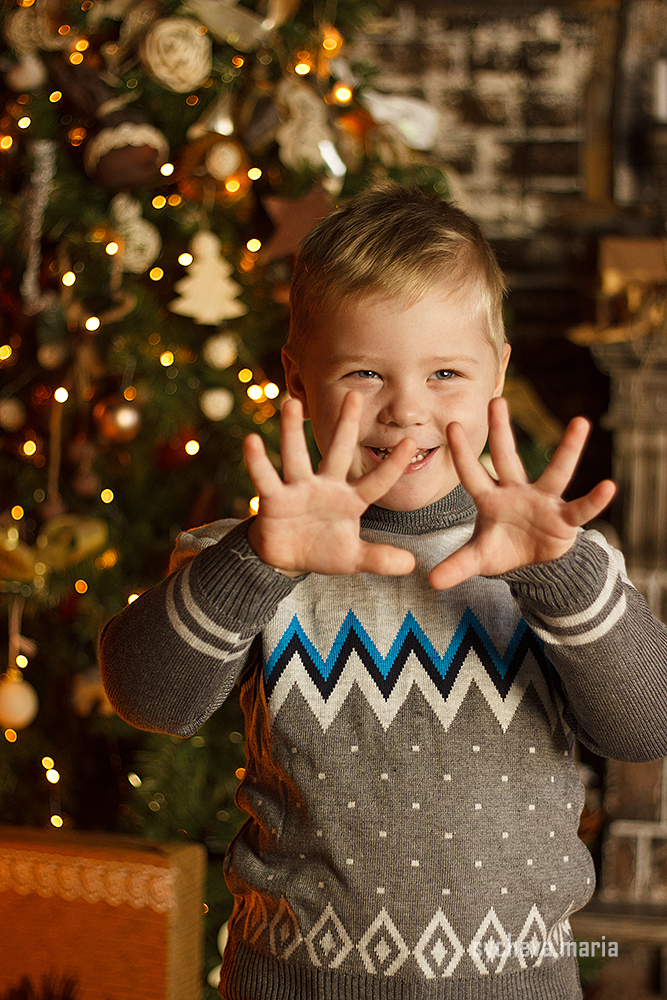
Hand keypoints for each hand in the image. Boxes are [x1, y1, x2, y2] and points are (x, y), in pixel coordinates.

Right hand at [244, 392, 416, 576]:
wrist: (287, 557)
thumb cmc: (323, 550)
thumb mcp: (353, 559)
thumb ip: (379, 559)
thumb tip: (412, 565)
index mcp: (350, 499)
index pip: (376, 481)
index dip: (393, 465)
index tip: (411, 442)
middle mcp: (325, 487)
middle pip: (337, 452)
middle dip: (345, 425)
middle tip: (353, 394)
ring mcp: (298, 489)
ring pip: (296, 456)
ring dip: (292, 431)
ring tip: (291, 403)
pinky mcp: (274, 498)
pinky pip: (265, 478)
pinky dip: (257, 462)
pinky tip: (250, 441)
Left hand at [429, 397, 616, 589]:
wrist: (533, 565)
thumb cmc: (503, 551)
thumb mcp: (478, 559)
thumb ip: (457, 566)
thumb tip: (431, 582)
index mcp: (490, 500)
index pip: (472, 474)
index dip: (463, 453)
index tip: (452, 425)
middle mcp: (516, 493)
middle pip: (507, 458)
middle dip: (501, 431)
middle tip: (496, 400)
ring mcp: (542, 502)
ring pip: (556, 472)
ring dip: (569, 449)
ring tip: (580, 422)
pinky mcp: (564, 519)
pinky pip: (580, 509)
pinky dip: (595, 500)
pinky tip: (608, 487)